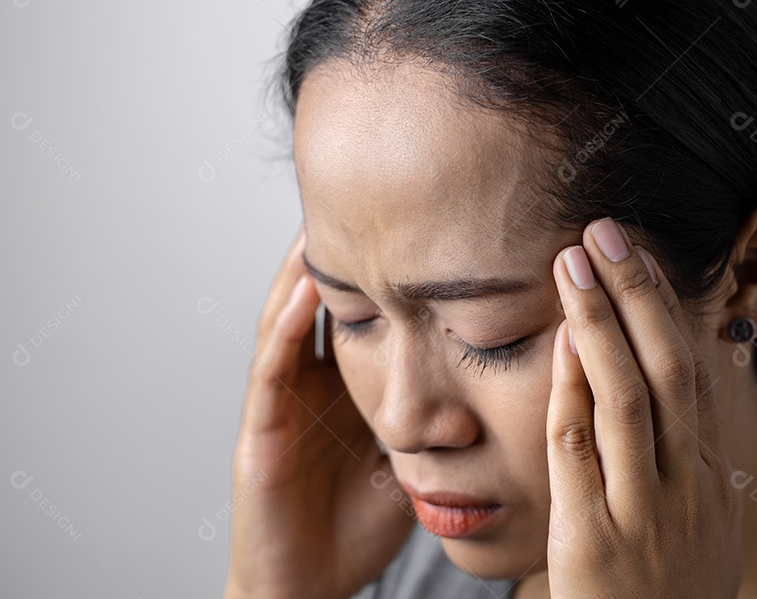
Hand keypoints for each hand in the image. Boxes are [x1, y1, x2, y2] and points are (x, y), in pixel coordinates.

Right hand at [223, 225, 415, 598]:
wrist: (310, 584)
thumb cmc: (359, 524)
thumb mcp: (409, 452)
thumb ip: (436, 414)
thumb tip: (495, 381)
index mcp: (343, 387)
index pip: (361, 314)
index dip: (380, 270)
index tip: (412, 223)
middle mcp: (310, 385)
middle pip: (323, 304)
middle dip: (339, 253)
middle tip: (364, 197)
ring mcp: (282, 404)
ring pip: (289, 321)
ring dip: (305, 270)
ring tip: (327, 218)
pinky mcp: (261, 433)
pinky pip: (273, 370)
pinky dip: (286, 326)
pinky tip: (305, 289)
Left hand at [545, 217, 742, 597]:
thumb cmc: (667, 594)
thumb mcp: (700, 525)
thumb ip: (686, 460)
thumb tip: (676, 396)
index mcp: (711, 477)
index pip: (693, 374)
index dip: (666, 310)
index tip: (641, 257)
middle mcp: (688, 486)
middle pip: (668, 371)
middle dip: (639, 295)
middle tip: (606, 231)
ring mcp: (645, 513)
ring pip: (630, 401)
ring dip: (602, 324)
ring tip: (574, 263)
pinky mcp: (595, 542)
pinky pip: (581, 456)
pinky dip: (572, 394)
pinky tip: (561, 343)